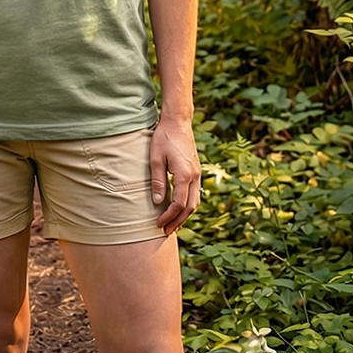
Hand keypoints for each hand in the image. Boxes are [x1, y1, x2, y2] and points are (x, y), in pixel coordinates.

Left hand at [150, 115, 200, 235]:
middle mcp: (194, 176)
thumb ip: (157, 181)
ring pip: (195, 201)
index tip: (158, 224)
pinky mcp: (196, 170)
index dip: (168, 216)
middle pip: (190, 207)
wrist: (178, 121)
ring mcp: (197, 173)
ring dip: (184, 215)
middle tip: (165, 231)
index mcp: (184, 174)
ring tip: (173, 224)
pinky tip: (180, 208)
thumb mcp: (156, 158)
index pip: (179, 204)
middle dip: (178, 221)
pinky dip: (188, 204)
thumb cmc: (164, 137)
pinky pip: (195, 193)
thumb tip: (158, 202)